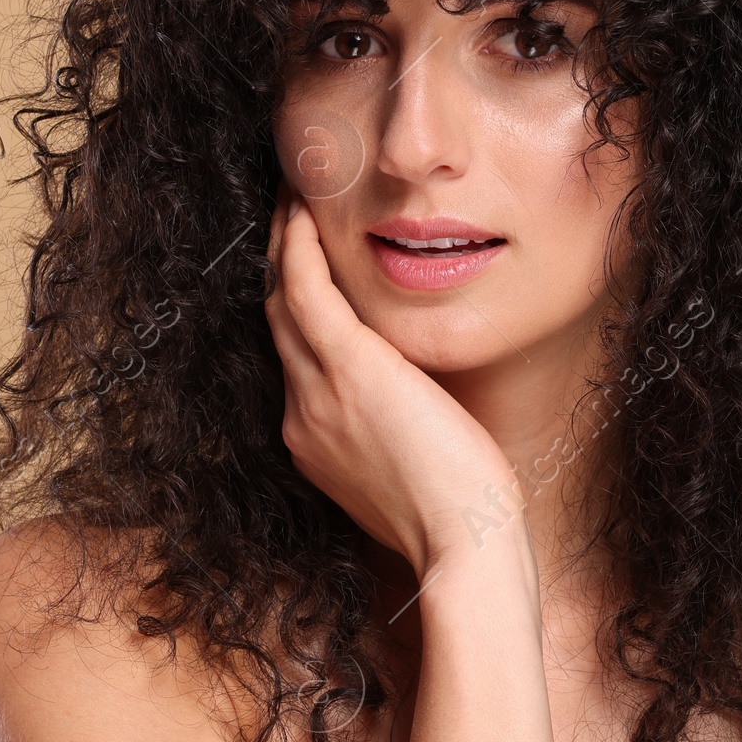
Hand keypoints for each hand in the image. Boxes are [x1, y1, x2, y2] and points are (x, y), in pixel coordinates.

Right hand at [265, 195, 521, 577]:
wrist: (463, 543)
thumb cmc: (458, 516)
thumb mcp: (409, 471)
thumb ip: (393, 435)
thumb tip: (410, 409)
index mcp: (314, 441)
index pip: (295, 358)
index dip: (294, 308)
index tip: (304, 270)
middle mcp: (302, 414)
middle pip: (277, 322)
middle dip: (278, 267)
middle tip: (289, 214)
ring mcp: (317, 392)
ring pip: (282, 300)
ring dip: (281, 244)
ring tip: (292, 199)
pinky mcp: (349, 368)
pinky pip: (305, 291)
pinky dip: (298, 248)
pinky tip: (303, 212)